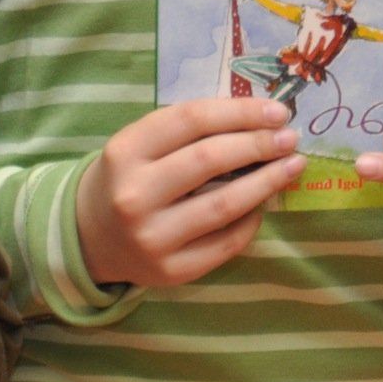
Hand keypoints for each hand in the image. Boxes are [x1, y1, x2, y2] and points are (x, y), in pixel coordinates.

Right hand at [76, 98, 303, 287]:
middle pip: (210, 159)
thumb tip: (261, 121)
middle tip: (290, 138)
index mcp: (125, 151)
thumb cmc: (128, 179)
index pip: (191, 120)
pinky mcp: (171, 270)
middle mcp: (134, 194)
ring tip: (292, 166)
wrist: (90, 238)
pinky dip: (252, 220)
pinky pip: (226, 243)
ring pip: (224, 205)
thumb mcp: (140, 145)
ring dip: (267, 182)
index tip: (277, 111)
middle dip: (259, 144)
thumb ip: (189, 131)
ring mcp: (152, 237)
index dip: (240, 112)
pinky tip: (264, 203)